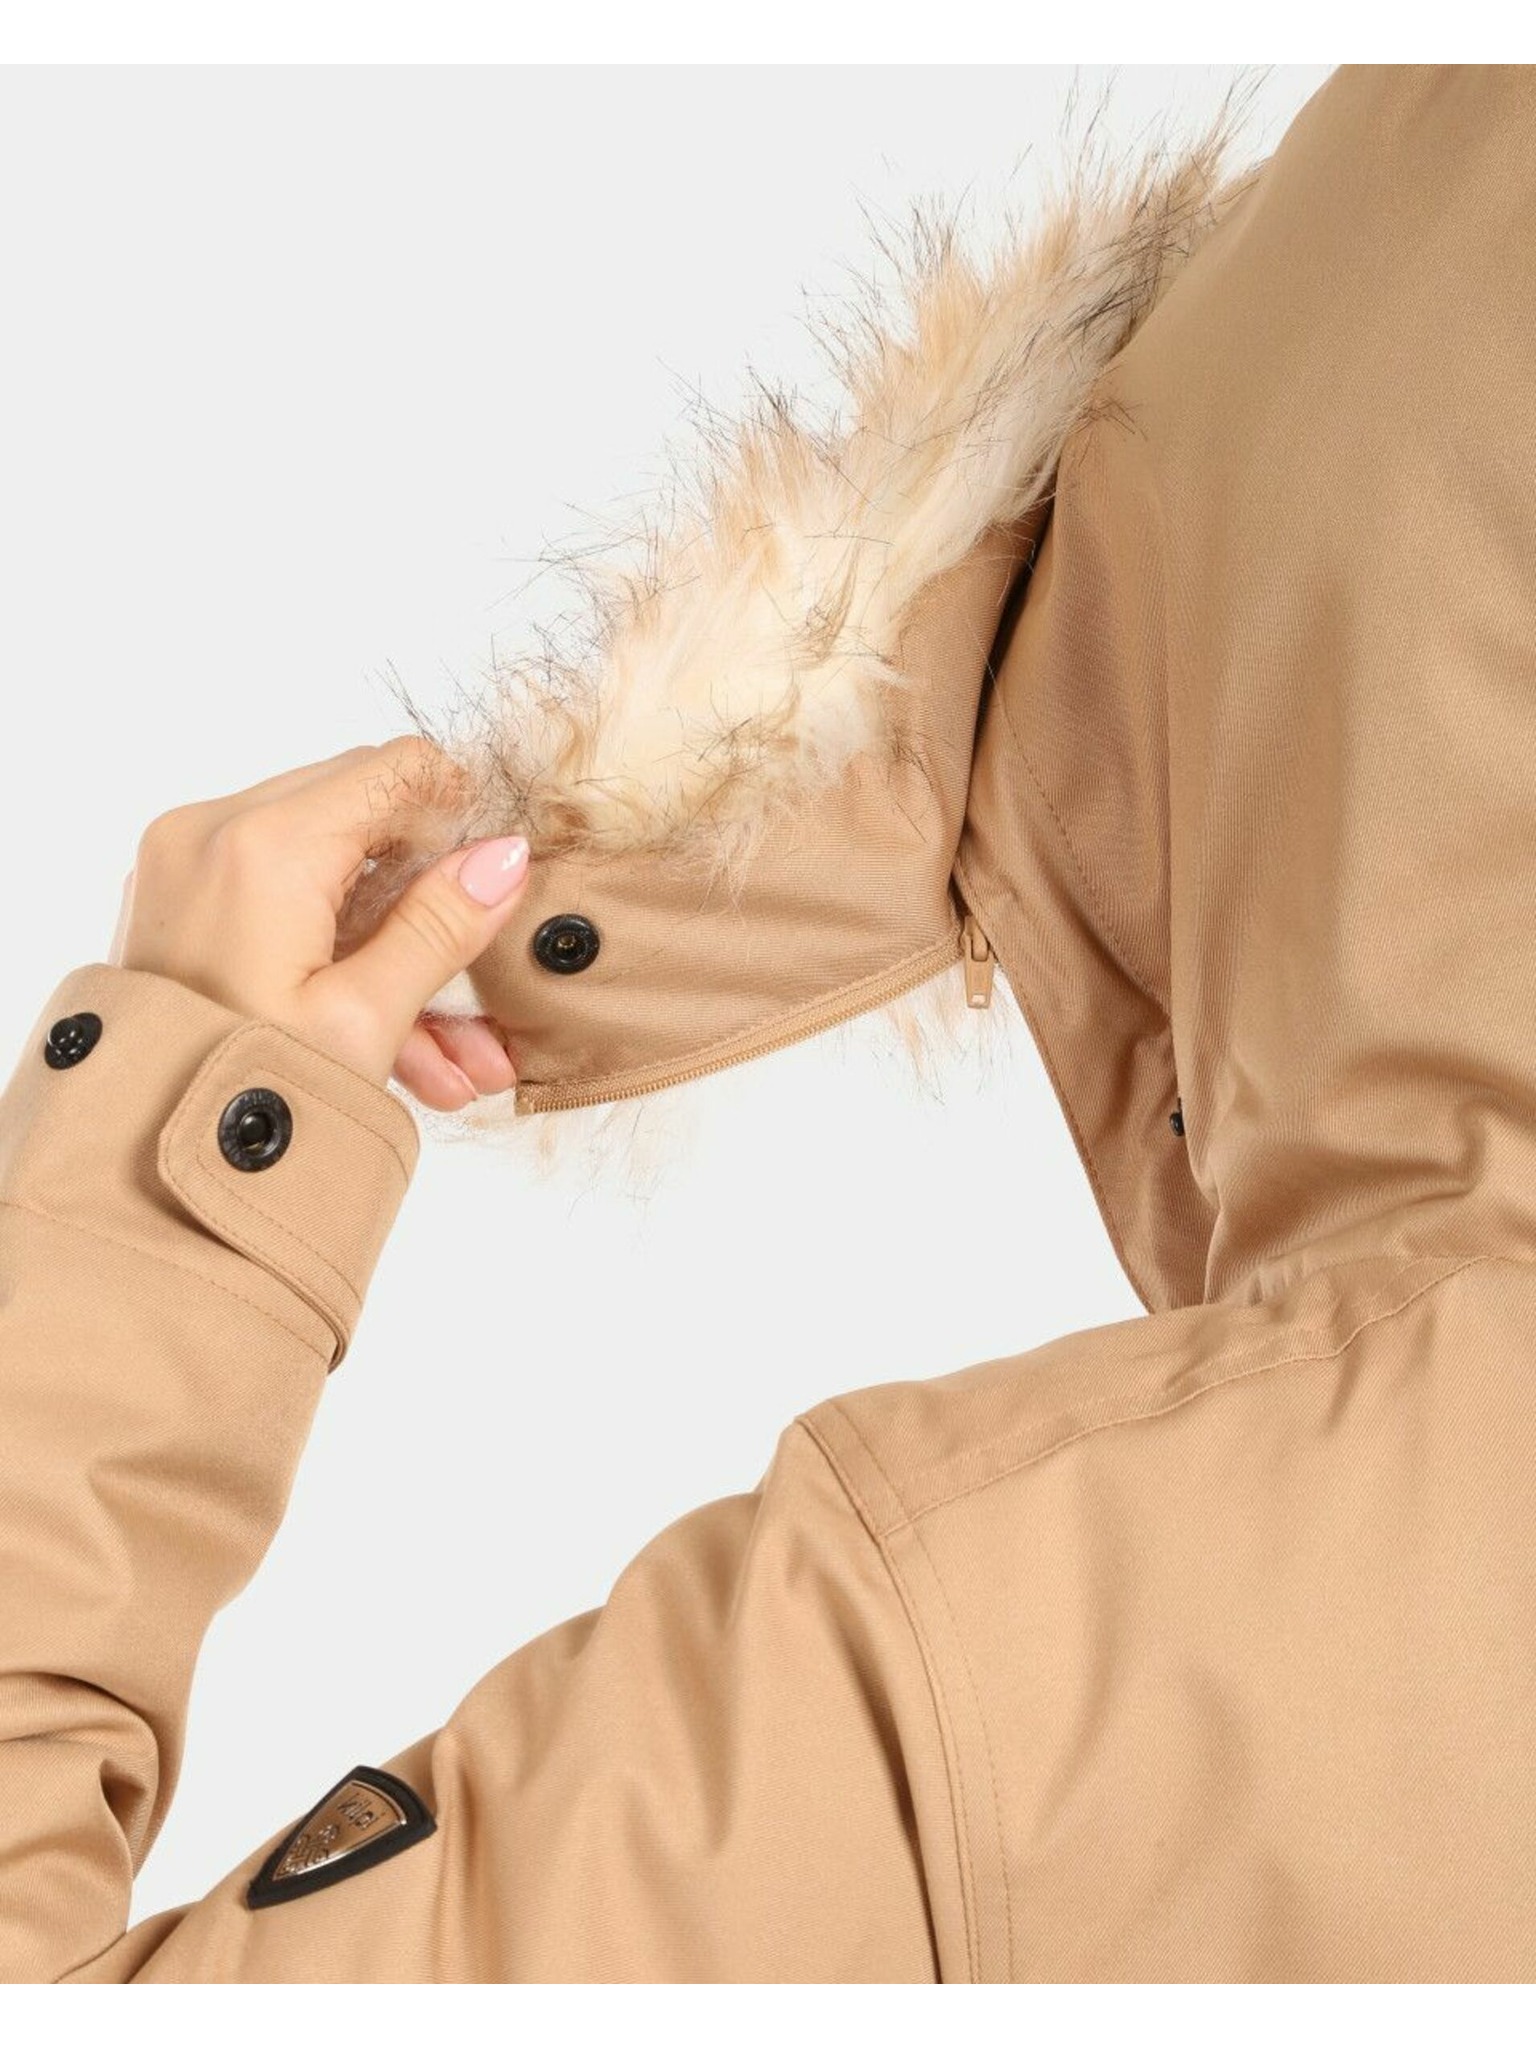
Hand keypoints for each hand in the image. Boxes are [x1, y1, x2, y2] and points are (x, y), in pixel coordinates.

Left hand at [111, 739, 527, 1111]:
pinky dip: (340, 955)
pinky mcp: (179, 902)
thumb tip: (503, 855)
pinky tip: (401, 1049)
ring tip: (454, 1056)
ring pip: (329, 868)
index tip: (490, 883)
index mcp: (263, 846)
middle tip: (477, 981)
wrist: (136, 1172)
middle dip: (430, 897)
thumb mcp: (366, 1020)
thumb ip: (440, 925)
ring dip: (395, 943)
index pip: (394, 769)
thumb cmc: (248, 1100)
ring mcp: (185, 865)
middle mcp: (211, 831)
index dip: (458, 815)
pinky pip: (282, 899)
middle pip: (361, 813)